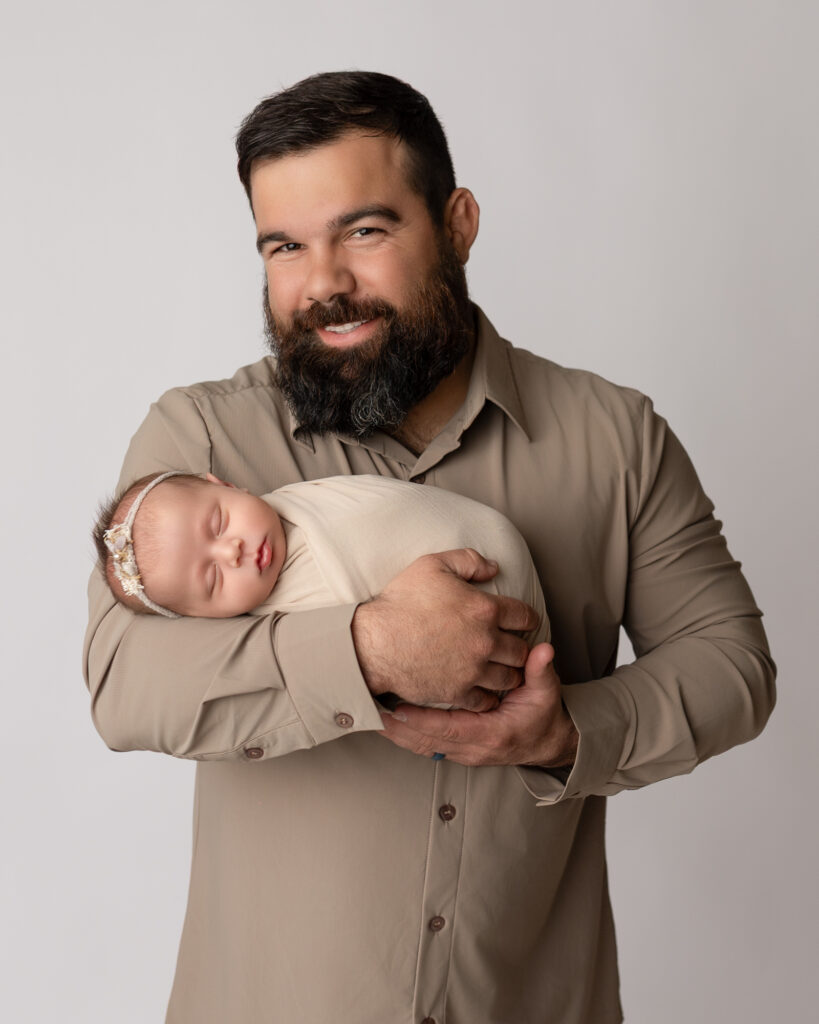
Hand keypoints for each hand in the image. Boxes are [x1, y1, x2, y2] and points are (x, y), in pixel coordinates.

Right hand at [352, 548, 538, 711]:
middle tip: (517, 648)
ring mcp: (473, 669)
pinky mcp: (458, 691)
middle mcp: (486, 641)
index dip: (528, 618)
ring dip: (509, 674)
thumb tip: (493, 568)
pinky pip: (485, 700)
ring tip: (505, 671)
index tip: (527, 623)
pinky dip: (488, 697)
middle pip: (521, 650)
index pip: (524, 615)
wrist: (375, 642)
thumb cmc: (401, 602)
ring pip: (509, 678)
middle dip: (521, 648)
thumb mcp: (433, 565)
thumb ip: (468, 560)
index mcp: (484, 609)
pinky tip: (485, 692)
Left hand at [378, 643, 578, 767]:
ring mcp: (467, 753)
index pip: (450, 729)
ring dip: (398, 736)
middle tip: (371, 715)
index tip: (397, 710)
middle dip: (398, 731)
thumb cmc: (544, 715)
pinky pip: (428, 747)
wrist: (550, 743)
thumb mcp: (546, 692)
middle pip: (428, 742)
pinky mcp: (460, 751)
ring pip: (424, 747)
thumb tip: (543, 651)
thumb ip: (541, 671)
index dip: (421, 721)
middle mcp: (476, 748)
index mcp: (494, 733)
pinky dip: (407, 738)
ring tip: (372, 719)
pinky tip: (389, 727)